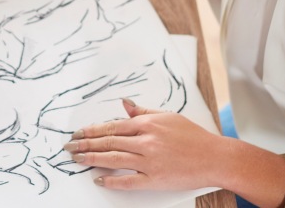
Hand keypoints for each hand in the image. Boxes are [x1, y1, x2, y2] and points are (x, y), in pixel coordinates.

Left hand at [64, 99, 219, 190]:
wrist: (215, 157)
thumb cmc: (194, 137)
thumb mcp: (168, 116)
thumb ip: (144, 111)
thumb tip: (125, 103)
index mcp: (148, 124)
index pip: (112, 126)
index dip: (92, 130)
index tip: (78, 133)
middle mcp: (146, 141)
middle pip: (108, 142)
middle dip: (85, 144)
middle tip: (69, 147)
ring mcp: (149, 161)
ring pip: (114, 159)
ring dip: (92, 159)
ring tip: (77, 159)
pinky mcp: (155, 179)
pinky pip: (128, 181)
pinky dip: (111, 180)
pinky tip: (99, 179)